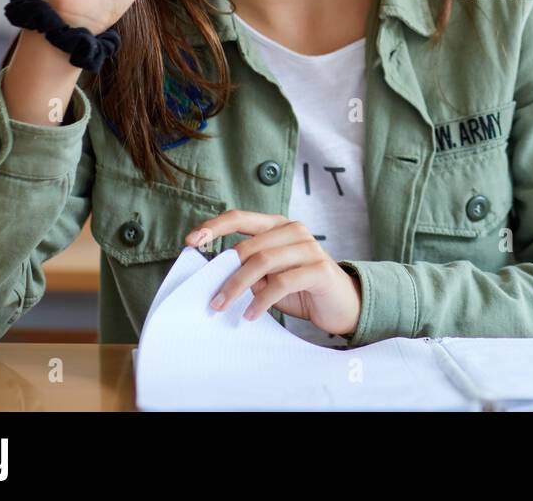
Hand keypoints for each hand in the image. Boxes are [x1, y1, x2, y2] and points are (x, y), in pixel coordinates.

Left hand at [184, 211, 362, 337]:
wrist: (341, 303)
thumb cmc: (301, 288)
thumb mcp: (269, 276)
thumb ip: (248, 269)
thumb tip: (213, 274)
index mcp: (278, 226)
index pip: (240, 217)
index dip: (213, 227)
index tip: (191, 241)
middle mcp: (294, 230)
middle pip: (248, 247)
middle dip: (224, 274)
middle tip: (211, 300)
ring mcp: (309, 247)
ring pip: (263, 262)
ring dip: (238, 287)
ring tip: (223, 307)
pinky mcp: (319, 269)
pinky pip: (283, 282)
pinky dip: (262, 300)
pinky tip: (251, 314)